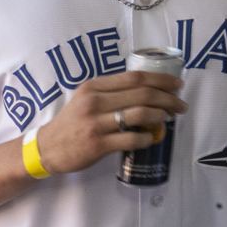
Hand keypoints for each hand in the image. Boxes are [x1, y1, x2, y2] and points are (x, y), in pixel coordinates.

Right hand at [33, 72, 186, 175]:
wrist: (46, 148)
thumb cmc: (71, 123)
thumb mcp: (85, 99)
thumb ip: (111, 93)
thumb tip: (148, 92)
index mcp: (93, 87)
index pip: (135, 77)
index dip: (161, 79)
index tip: (177, 85)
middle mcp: (94, 102)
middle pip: (143, 94)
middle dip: (168, 99)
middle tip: (180, 105)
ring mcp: (95, 124)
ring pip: (140, 114)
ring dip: (161, 116)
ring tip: (168, 119)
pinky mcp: (97, 144)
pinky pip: (131, 139)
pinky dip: (146, 138)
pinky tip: (150, 138)